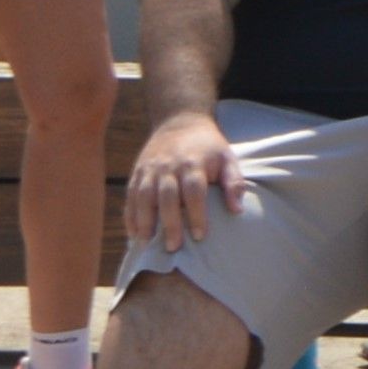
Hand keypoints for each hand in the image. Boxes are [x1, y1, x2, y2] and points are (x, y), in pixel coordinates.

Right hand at [124, 111, 249, 251]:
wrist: (179, 121)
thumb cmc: (208, 147)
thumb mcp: (227, 158)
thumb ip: (234, 183)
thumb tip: (237, 211)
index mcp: (193, 163)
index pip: (194, 191)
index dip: (197, 214)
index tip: (200, 236)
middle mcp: (168, 166)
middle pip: (167, 196)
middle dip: (169, 223)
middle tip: (173, 247)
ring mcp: (150, 169)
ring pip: (144, 196)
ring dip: (144, 221)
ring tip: (147, 243)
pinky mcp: (137, 172)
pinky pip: (131, 195)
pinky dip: (130, 215)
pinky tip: (134, 234)